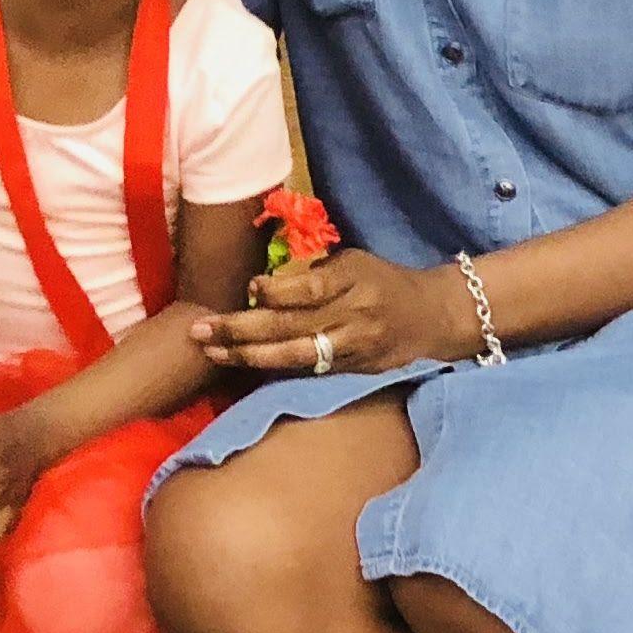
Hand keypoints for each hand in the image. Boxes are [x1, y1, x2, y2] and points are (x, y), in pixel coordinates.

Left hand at [192, 245, 473, 381]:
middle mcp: (354, 316)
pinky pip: (308, 371)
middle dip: (240, 329)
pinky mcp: (354, 371)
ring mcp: (354, 347)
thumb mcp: (354, 261)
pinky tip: (243, 365)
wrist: (433, 317)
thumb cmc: (383, 280)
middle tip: (200, 329)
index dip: (276, 292)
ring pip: (296, 356)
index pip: (310, 288)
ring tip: (212, 351)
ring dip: (248, 356)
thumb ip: (314, 272)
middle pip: (291, 326)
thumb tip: (263, 287)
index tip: (247, 288)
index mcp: (354, 280)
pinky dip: (273, 368)